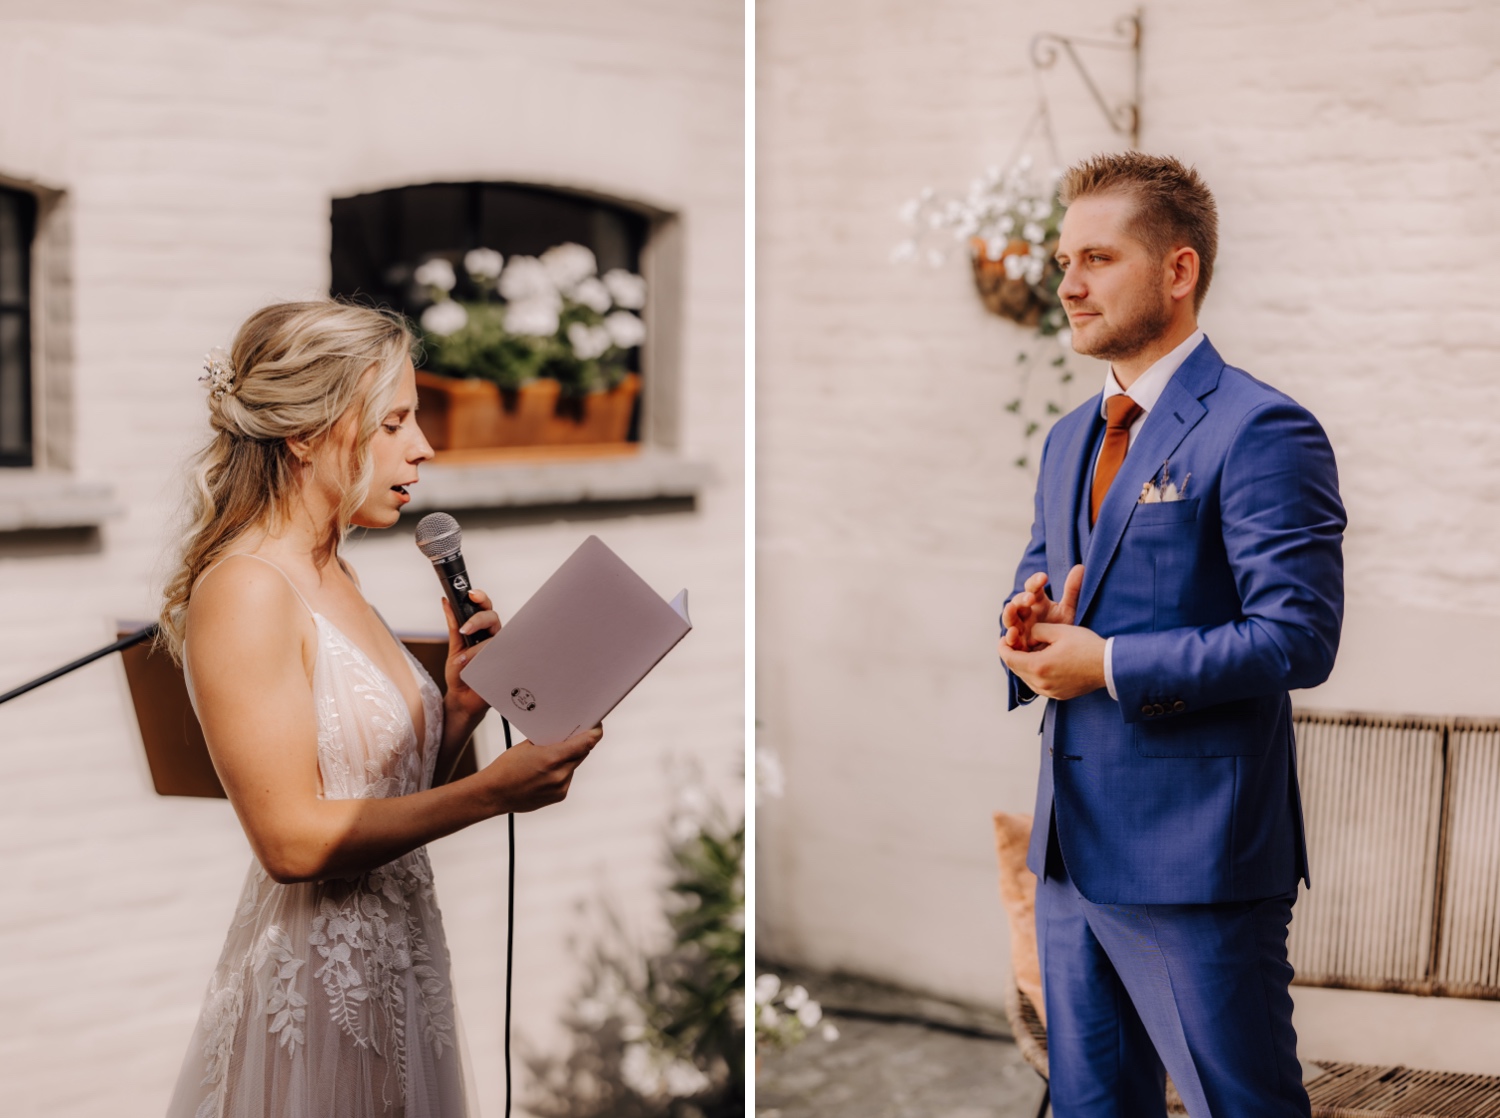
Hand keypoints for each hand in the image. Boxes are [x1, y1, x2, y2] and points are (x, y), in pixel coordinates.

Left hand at [442, 590, 501, 722]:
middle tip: (465, 630)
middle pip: (493, 618)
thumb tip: (446, 601)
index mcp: (481, 629)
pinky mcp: (505, 664)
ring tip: (462, 660)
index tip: (471, 594)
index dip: (480, 598)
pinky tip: (475, 669)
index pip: (485, 607)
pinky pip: (500, 657)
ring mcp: (500, 650)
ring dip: (477, 649)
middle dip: (479, 620)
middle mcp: (493, 637)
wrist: (463, 698)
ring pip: (497, 638)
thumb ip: (453, 624)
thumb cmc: (460, 673)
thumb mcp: (454, 646)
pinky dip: (484, 662)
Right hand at [482, 724, 602, 812]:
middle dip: (578, 744)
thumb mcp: (527, 746)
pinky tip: (545, 771)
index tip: (597, 727)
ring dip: (568, 759)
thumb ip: (550, 741)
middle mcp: (560, 774)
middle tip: (573, 735)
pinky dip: (561, 772)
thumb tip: (566, 734)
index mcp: (552, 758)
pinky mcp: (559, 796)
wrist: (494, 794)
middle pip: (581, 754)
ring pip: (574, 766)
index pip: (585, 743)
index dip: (594, 733)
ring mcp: (560, 787)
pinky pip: (567, 778)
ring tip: (550, 757)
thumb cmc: (506, 767)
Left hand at [997, 622, 1106, 699]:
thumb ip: (1037, 631)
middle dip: (1012, 655)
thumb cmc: (1085, 646)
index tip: (1004, 638)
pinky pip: (1038, 685)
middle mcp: (1041, 683)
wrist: (1109, 666)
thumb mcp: (1059, 631)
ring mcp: (1050, 692)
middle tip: (1014, 642)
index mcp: (1038, 666)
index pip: (1009, 658)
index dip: (1003, 647)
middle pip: (1016, 669)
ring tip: (1027, 651)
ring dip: (1023, 665)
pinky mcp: (1058, 695)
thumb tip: (1028, 635)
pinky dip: (1035, 674)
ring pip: (1026, 679)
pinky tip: (1041, 663)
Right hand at [1000, 564, 1083, 651]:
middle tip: (1030, 598)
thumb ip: (1071, 590)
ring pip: (1010, 619)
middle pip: (1018, 602)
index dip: (1036, 582)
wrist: (1059, 652)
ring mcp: (1019, 628)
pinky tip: (1012, 634)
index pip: (1033, 587)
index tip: (1044, 577)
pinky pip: (1010, 640)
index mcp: (1036, 602)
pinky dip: (1009, 637)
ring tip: (1010, 608)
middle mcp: (1025, 613)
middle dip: (1022, 599)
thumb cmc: (1060, 627)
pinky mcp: (1016, 644)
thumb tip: (1080, 567)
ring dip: (1009, 613)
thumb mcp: (1067, 610)